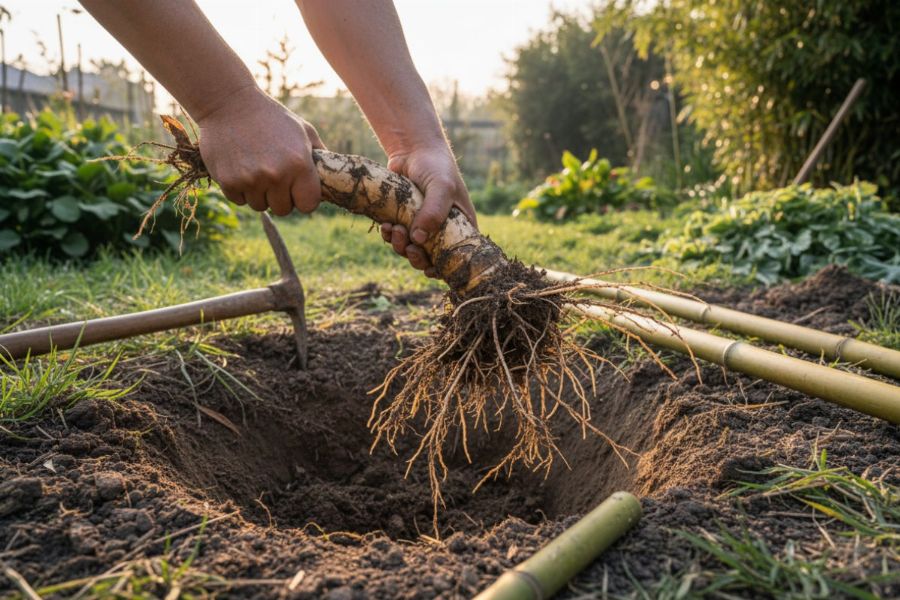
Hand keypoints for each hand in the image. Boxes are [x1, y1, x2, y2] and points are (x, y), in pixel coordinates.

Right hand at [196, 86, 324, 215]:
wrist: (229, 103)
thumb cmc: (271, 116)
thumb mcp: (303, 130)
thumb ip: (320, 155)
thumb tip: (333, 176)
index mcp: (299, 164)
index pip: (308, 205)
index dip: (303, 199)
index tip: (297, 190)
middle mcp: (276, 175)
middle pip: (283, 209)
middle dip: (280, 197)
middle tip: (274, 176)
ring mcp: (251, 180)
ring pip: (260, 206)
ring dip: (259, 193)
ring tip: (256, 168)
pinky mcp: (228, 181)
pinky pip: (239, 200)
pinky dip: (240, 189)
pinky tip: (240, 167)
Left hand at [380, 143, 477, 277]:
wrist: (413, 149)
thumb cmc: (436, 166)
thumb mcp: (441, 187)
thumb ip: (434, 212)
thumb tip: (418, 240)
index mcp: (461, 226)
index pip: (457, 256)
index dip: (445, 268)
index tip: (431, 270)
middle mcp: (442, 229)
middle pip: (431, 259)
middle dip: (417, 258)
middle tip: (409, 247)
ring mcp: (422, 226)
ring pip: (410, 250)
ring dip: (400, 246)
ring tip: (394, 230)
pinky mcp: (403, 220)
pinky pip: (396, 238)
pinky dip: (389, 237)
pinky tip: (386, 227)